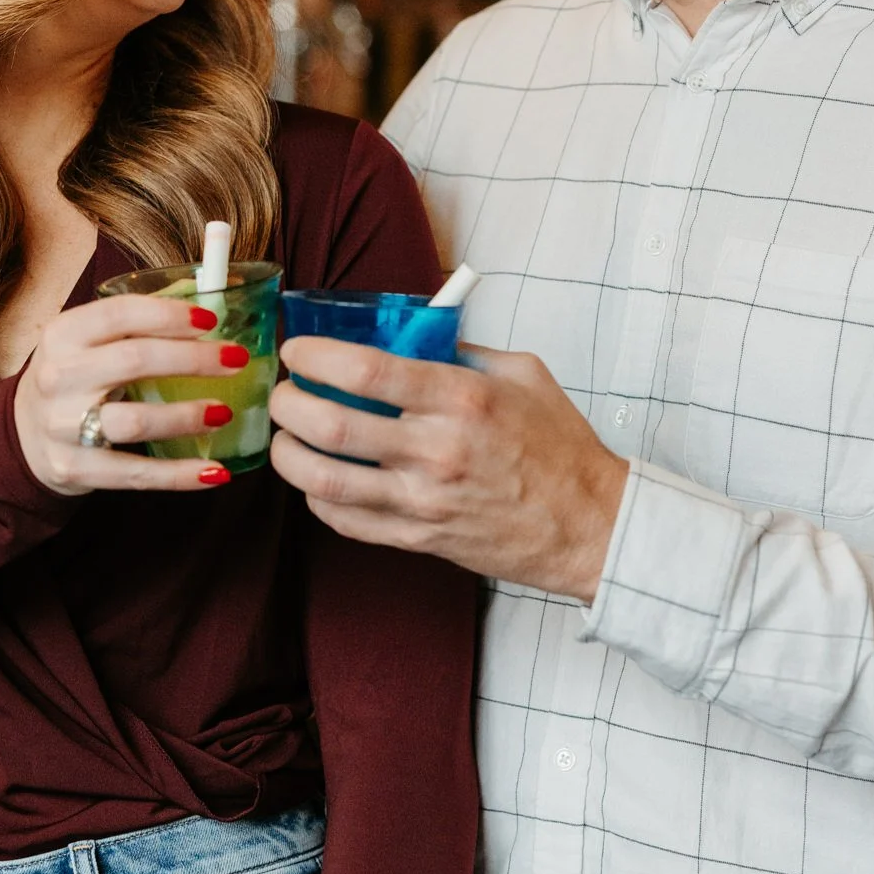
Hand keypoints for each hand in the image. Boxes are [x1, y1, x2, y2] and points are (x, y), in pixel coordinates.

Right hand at [14, 293, 249, 496]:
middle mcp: (58, 377)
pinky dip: (179, 475)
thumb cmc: (74, 378)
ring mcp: (63, 427)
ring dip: (185, 417)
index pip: (119, 314)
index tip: (212, 321)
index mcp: (63, 335)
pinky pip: (135, 473)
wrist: (23, 433)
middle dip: (193, 359)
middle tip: (235, 360)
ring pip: (134, 422)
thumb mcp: (87, 342)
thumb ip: (136, 325)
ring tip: (223, 413)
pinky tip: (215, 471)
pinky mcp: (74, 469)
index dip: (169, 315)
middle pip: (134, 362)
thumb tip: (205, 300)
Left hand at [269, 340, 627, 601]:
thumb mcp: (523, 374)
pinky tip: (317, 478)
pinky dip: (317, 496)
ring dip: (288, 454)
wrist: (590, 525)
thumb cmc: (559, 448)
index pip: (365, 371)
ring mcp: (424, 500)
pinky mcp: (419, 539)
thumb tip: (406, 334)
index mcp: (461, 399)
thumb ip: (461, 350)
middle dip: (288, 404)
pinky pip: (345, 520)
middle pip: (331, 424)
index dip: (315, 356)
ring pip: (325, 479)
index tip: (298, 351)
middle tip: (283, 394)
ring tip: (285, 437)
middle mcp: (436, 450)